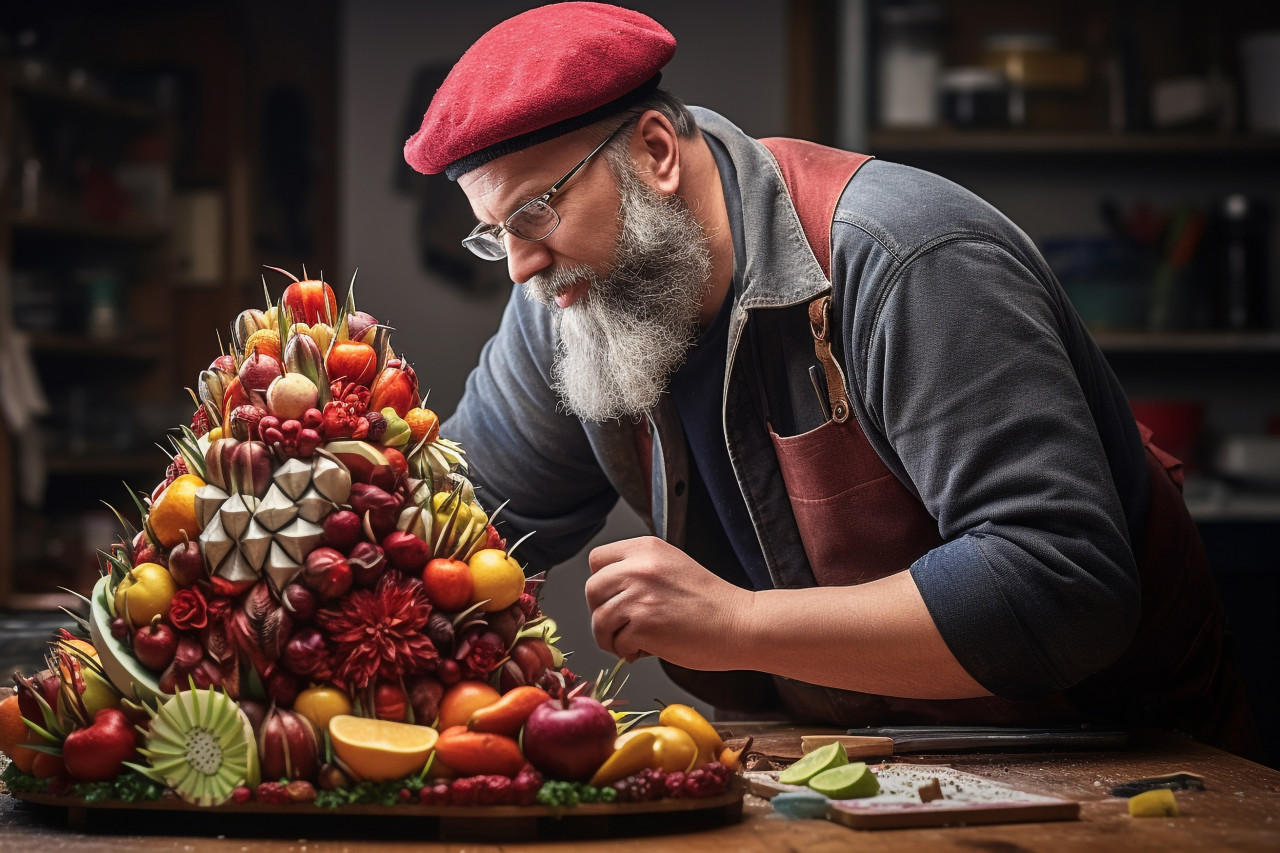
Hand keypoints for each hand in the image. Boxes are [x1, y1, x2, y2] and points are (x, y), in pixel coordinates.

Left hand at [585, 536, 751, 666]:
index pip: (597, 559)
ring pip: (599, 619)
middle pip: (592, 589)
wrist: (740, 624)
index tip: (615, 597)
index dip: (603, 583)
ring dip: (611, 637)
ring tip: (633, 642)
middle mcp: (639, 568)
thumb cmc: (711, 602)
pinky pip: (616, 643)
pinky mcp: (644, 626)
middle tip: (621, 625)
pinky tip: (648, 649)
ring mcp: (640, 597)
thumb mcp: (672, 566)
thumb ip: (640, 569)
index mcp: (646, 549)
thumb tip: (608, 591)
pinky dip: (627, 652)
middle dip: (601, 611)